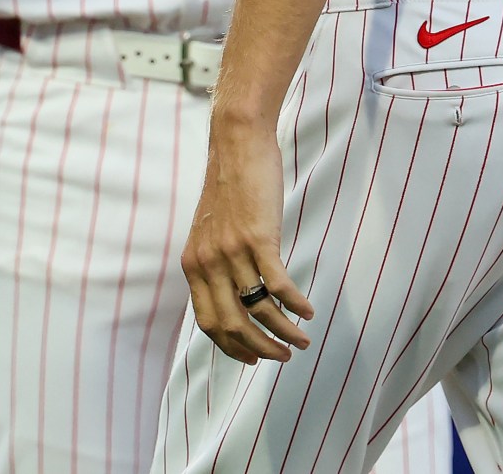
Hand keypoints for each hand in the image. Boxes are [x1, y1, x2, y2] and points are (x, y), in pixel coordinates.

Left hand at [179, 123, 312, 362]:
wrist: (236, 144)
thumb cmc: (230, 185)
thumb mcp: (212, 230)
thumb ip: (216, 262)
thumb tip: (233, 292)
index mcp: (193, 265)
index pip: (209, 322)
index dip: (231, 347)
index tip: (252, 358)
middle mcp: (208, 263)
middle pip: (232, 324)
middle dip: (260, 348)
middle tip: (283, 356)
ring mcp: (232, 251)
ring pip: (258, 309)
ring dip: (283, 332)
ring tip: (302, 340)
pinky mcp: (258, 237)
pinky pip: (278, 284)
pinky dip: (295, 304)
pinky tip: (308, 311)